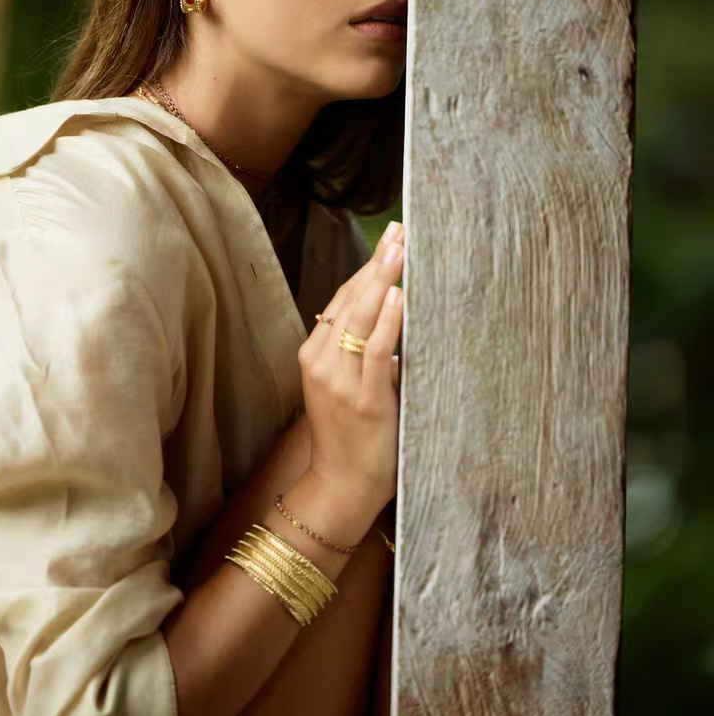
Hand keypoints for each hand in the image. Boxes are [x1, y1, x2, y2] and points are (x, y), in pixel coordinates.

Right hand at [298, 220, 403, 506]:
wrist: (342, 484)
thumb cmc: (351, 436)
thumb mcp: (350, 386)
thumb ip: (366, 354)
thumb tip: (396, 324)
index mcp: (314, 354)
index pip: (342, 300)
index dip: (366, 269)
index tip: (388, 241)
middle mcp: (320, 360)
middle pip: (350, 300)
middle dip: (376, 263)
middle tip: (399, 231)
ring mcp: (338, 379)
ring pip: (360, 317)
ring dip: (383, 280)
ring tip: (400, 249)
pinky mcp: (362, 397)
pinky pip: (375, 349)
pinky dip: (388, 320)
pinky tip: (400, 295)